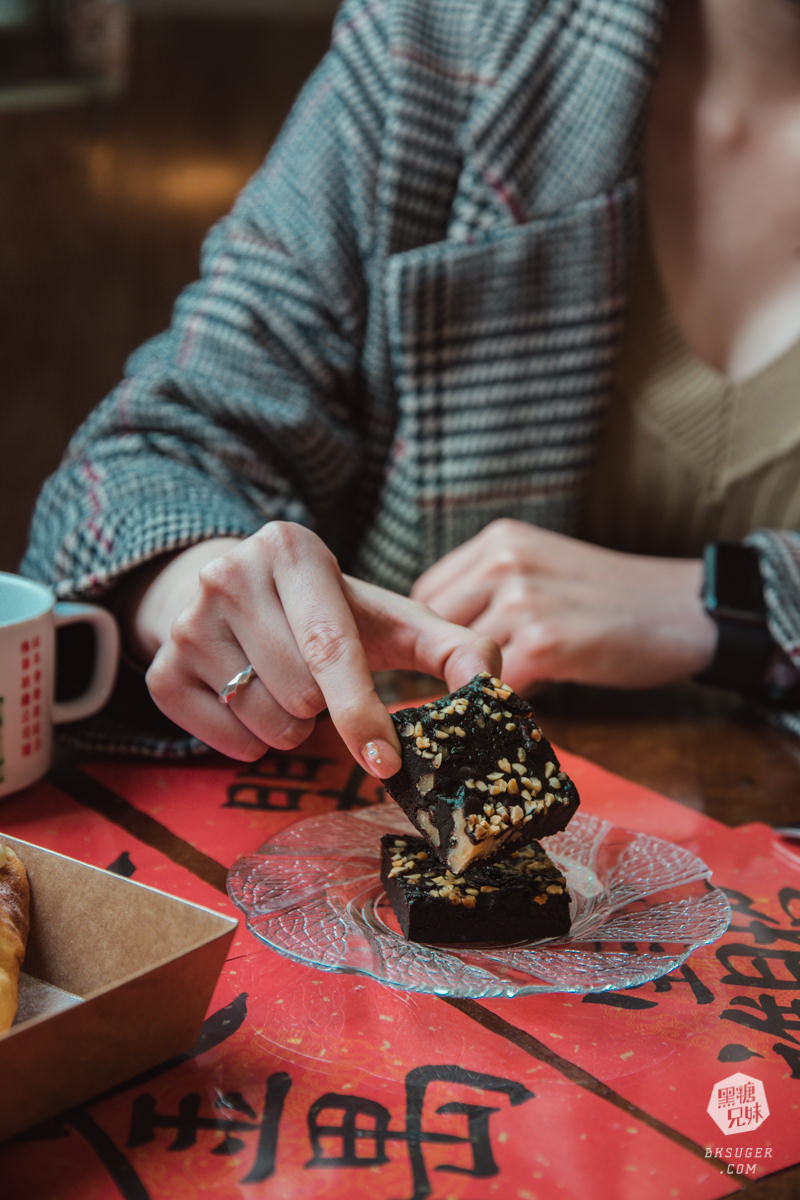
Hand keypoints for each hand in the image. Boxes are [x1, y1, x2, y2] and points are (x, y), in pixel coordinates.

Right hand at [117, 523, 499, 774]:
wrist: (240, 595)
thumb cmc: (329, 614)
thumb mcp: (391, 618)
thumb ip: (453, 646)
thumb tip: (491, 684)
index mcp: (292, 549)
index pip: (331, 649)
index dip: (361, 713)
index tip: (387, 762)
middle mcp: (229, 573)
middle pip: (297, 693)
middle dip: (323, 710)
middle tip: (319, 683)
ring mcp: (187, 620)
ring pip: (258, 719)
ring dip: (288, 727)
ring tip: (287, 689)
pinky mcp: (160, 666)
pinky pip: (217, 737)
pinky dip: (246, 740)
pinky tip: (252, 701)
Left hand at [411, 519, 716, 693]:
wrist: (686, 611)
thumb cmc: (614, 599)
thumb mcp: (543, 568)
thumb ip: (493, 589)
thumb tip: (439, 639)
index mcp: (500, 540)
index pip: (429, 592)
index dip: (435, 631)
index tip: (449, 658)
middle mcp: (504, 561)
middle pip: (435, 625)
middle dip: (447, 660)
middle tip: (471, 683)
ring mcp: (523, 599)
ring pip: (463, 659)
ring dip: (481, 681)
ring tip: (513, 686)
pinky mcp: (544, 642)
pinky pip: (497, 685)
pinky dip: (507, 700)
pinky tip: (535, 695)